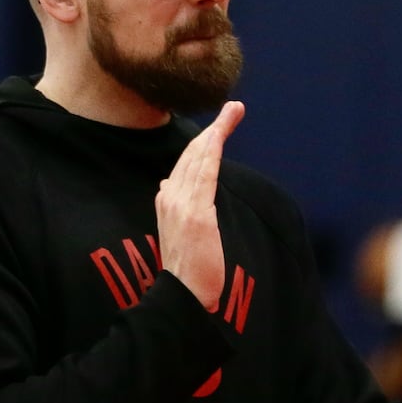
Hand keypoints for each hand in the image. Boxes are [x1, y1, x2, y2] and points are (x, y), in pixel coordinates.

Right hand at [157, 101, 243, 310]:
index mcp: (166, 199)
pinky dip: (213, 151)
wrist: (183, 294)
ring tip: (234, 111)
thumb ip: (176, 206)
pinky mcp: (197, 214)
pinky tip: (220, 134)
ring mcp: (182, 204)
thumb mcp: (177, 230)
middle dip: (215, 128)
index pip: (186, 162)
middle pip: (193, 153)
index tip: (219, 125)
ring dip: (218, 131)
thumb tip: (167, 183)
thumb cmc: (186, 268)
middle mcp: (170, 196)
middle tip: (235, 107)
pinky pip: (205, 174)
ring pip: (199, 157)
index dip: (203, 140)